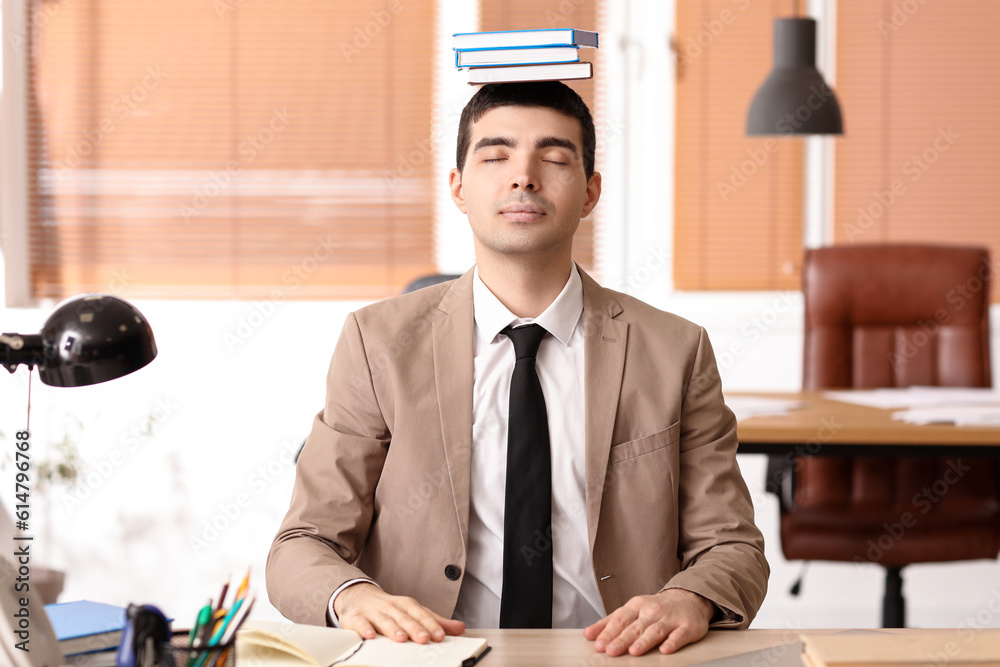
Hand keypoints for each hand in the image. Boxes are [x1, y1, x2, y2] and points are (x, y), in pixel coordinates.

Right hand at [333, 583, 465, 642]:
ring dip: (393, 629)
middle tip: (425, 639)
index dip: (431, 625)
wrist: (358, 595)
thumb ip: (436, 621)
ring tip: (401, 638)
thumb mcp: (413, 612)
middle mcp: (391, 607)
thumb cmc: (390, 608)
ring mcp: (373, 612)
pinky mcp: (355, 618)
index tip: (441, 636)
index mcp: (407, 605)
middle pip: (404, 618)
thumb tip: (460, 628)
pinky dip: (364, 628)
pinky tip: (369, 636)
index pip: (421, 615)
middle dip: (415, 628)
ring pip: (384, 621)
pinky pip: (360, 623)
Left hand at [583, 588, 713, 656]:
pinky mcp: (687, 627)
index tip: (598, 644)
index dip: (608, 632)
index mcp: (637, 606)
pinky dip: (672, 642)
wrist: (689, 598)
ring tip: (633, 651)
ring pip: (655, 630)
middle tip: (610, 651)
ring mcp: (670, 618)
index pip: (620, 619)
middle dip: (622, 639)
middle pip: (635, 627)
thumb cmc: (656, 608)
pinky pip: (679, 635)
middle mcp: (652, 611)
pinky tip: (664, 650)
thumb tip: (589, 634)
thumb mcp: (633, 610)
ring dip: (644, 641)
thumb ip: (611, 622)